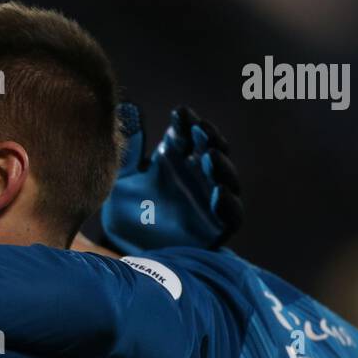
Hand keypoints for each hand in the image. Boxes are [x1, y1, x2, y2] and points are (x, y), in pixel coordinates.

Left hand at [99, 104, 242, 254]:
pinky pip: (231, 215)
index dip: (187, 122)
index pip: (188, 133)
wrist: (125, 249)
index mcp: (176, 157)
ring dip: (221, 166)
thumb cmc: (128, 207)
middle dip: (208, 138)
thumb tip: (128, 108)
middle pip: (212, 150)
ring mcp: (209, 200)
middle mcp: (197, 175)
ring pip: (226, 179)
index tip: (180, 114)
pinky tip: (218, 192)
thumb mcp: (126, 175)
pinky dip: (228, 203)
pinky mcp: (216, 228)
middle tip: (199, 129)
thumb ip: (131, 147)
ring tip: (210, 155)